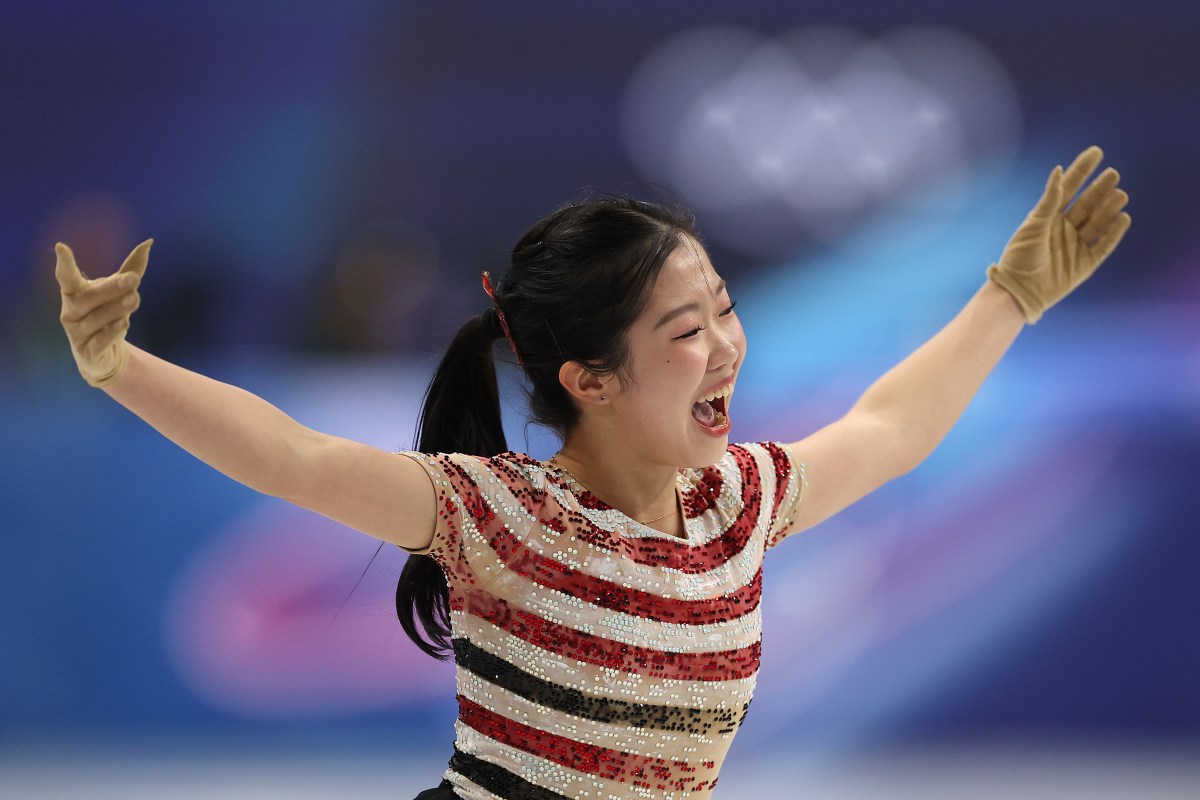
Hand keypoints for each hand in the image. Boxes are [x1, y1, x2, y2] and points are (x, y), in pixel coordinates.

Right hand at [55, 239, 151, 387]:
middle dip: (110, 288)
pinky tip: (124, 322)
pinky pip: (99, 340)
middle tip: (134, 278)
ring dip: (115, 309)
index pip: (66, 278)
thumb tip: (148, 243)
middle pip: (88, 298)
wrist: (103, 355)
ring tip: (135, 299)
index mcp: (75, 293)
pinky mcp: (88, 351)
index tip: (61, 247)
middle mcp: (72, 311)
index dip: (64, 264)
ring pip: (95, 320)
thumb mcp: (119, 292)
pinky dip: (111, 332)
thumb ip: (131, 269)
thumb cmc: (108, 314)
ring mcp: (77, 333)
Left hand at [987, 146, 1130, 323]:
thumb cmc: (1020, 258)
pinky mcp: (1085, 264)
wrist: (1019, 291)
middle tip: (1113, 174)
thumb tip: (1058, 171)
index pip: (1069, 188)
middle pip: (1087, 203)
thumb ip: (1049, 201)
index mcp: (1049, 217)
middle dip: (1100, 189)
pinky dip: (1114, 232)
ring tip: (1120, 194)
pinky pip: (1104, 245)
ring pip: (1098, 221)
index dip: (1082, 170)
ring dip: (1109, 207)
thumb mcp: (1034, 225)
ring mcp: (1076, 245)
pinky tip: (1123, 218)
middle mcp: (1064, 229)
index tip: (1096, 152)